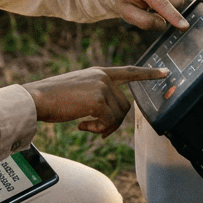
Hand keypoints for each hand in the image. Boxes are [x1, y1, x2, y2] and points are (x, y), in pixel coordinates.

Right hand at [22, 66, 166, 135]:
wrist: (37, 98)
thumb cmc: (53, 98)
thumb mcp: (78, 90)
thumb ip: (96, 95)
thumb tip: (110, 116)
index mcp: (99, 72)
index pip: (129, 72)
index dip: (148, 74)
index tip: (165, 72)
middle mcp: (103, 77)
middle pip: (125, 105)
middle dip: (113, 122)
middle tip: (97, 130)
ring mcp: (102, 87)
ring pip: (118, 116)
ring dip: (104, 127)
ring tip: (85, 126)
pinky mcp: (99, 100)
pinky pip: (108, 122)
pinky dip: (97, 130)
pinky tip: (81, 126)